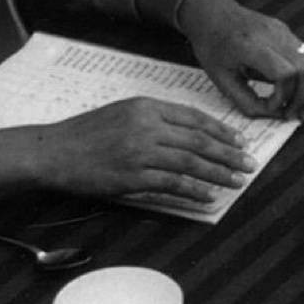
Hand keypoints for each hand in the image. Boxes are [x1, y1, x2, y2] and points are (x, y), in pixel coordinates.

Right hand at [37, 96, 255, 207]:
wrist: (54, 152)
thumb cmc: (86, 133)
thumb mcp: (122, 112)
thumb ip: (153, 118)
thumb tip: (188, 132)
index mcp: (146, 106)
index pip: (194, 117)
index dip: (221, 130)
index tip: (239, 140)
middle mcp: (146, 125)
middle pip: (199, 140)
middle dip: (229, 153)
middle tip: (249, 163)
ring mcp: (140, 152)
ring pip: (191, 162)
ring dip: (219, 173)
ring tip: (238, 181)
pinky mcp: (132, 177)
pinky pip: (172, 184)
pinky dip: (194, 190)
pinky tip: (209, 196)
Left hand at [179, 0, 303, 118]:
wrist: (212, 13)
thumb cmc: (212, 47)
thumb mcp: (221, 79)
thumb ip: (246, 100)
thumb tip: (274, 115)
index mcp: (250, 46)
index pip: (284, 72)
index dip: (283, 96)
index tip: (272, 108)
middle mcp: (271, 34)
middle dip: (303, 96)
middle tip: (294, 115)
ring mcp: (282, 30)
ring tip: (299, 107)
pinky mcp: (286, 31)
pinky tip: (296, 90)